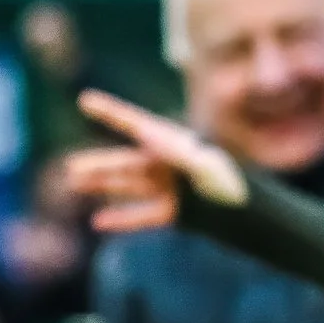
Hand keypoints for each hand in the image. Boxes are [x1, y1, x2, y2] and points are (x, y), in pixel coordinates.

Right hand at [65, 90, 246, 232]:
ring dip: (103, 187)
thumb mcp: (203, 164)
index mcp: (176, 144)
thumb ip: (172, 148)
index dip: (110, 112)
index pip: (136, 124)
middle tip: (70, 167)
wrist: (253, 216)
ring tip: (76, 187)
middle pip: (126, 161)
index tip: (85, 100)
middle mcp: (170, 164)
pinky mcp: (177, 213)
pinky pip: (143, 215)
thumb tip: (143, 131)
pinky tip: (98, 223)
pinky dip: (121, 219)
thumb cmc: (230, 183)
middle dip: (98, 164)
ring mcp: (172, 188)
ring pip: (129, 186)